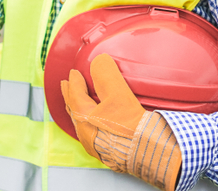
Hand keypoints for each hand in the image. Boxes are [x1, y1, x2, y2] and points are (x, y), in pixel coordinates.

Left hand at [60, 54, 181, 190]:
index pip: (75, 96)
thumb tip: (99, 61)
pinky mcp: (109, 156)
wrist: (151, 155)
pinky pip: (93, 136)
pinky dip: (90, 125)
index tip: (74, 73)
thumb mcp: (119, 94)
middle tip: (66, 86)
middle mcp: (86, 135)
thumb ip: (106, 75)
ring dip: (79, 111)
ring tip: (80, 104)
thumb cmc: (132, 127)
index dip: (74, 82)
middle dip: (70, 97)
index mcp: (84, 119)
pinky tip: (98, 125)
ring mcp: (96, 147)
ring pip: (82, 125)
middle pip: (74, 111)